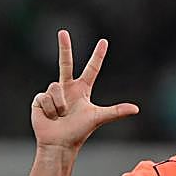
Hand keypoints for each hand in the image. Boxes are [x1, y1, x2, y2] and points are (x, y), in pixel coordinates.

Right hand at [30, 30, 138, 149]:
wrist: (58, 143)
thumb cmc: (78, 132)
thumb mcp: (98, 118)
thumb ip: (116, 111)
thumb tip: (136, 109)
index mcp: (82, 90)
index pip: (92, 69)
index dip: (98, 55)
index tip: (104, 41)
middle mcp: (67, 88)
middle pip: (66, 63)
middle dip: (64, 47)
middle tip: (63, 31)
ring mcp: (52, 92)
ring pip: (55, 87)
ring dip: (59, 104)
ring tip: (60, 115)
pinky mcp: (40, 98)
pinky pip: (45, 96)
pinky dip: (49, 108)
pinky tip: (49, 116)